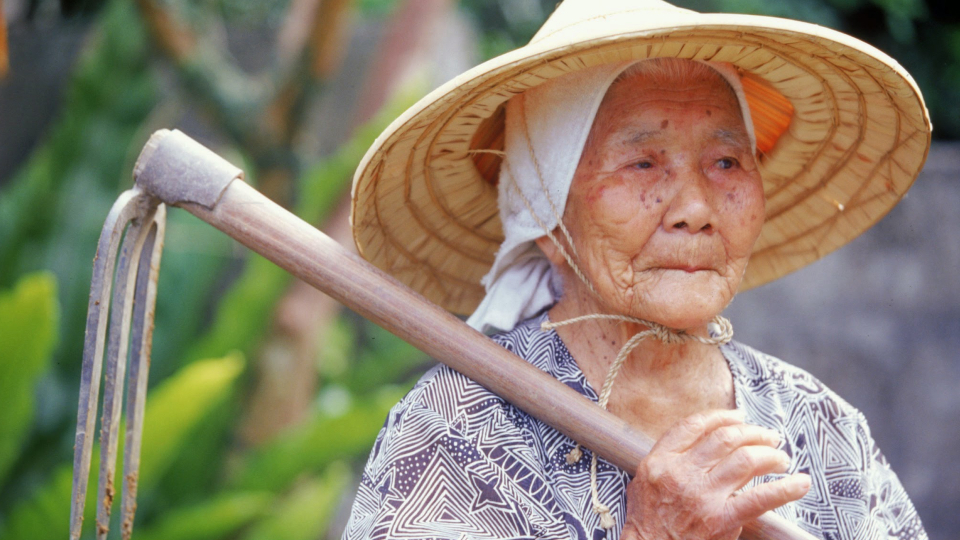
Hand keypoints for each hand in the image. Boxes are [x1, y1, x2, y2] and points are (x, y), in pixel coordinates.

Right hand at [620, 409, 809, 539]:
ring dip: (770, 455)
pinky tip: (800, 483)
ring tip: (781, 458)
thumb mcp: (643, 483)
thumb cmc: (647, 524)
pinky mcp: (721, 519)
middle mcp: (681, 474)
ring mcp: (702, 496)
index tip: (738, 417)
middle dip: (753, 433)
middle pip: (725, 438)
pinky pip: (760, 498)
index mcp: (660, 462)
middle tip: (769, 437)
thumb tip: (701, 443)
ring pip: (745, 460)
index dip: (721, 417)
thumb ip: (668, 460)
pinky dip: (785, 489)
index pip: (694, 426)